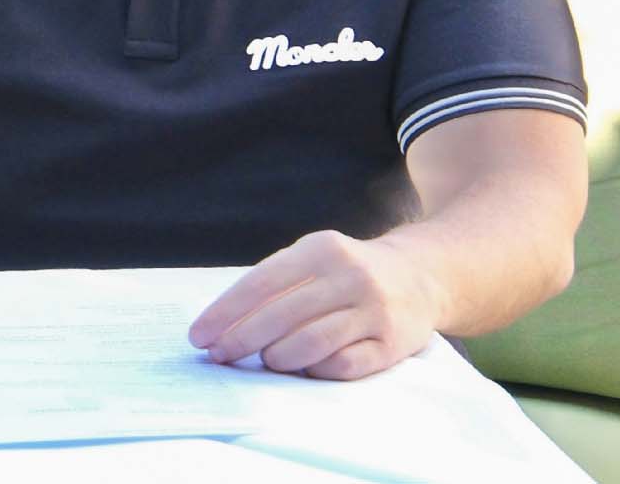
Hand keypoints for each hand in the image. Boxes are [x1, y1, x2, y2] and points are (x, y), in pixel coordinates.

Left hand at [187, 229, 447, 379]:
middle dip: (242, 339)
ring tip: (264, 362)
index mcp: (321, 248)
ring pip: (312, 342)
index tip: (199, 336)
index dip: (226, 312)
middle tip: (218, 356)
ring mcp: (375, 309)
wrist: (421, 276)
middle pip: (282, 315)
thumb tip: (221, 324)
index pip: (261, 282)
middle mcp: (351, 275)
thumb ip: (274, 285)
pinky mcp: (394, 342)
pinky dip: (316, 370)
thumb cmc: (345, 273)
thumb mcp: (312, 260)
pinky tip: (303, 369)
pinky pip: (345, 364)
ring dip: (277, 357)